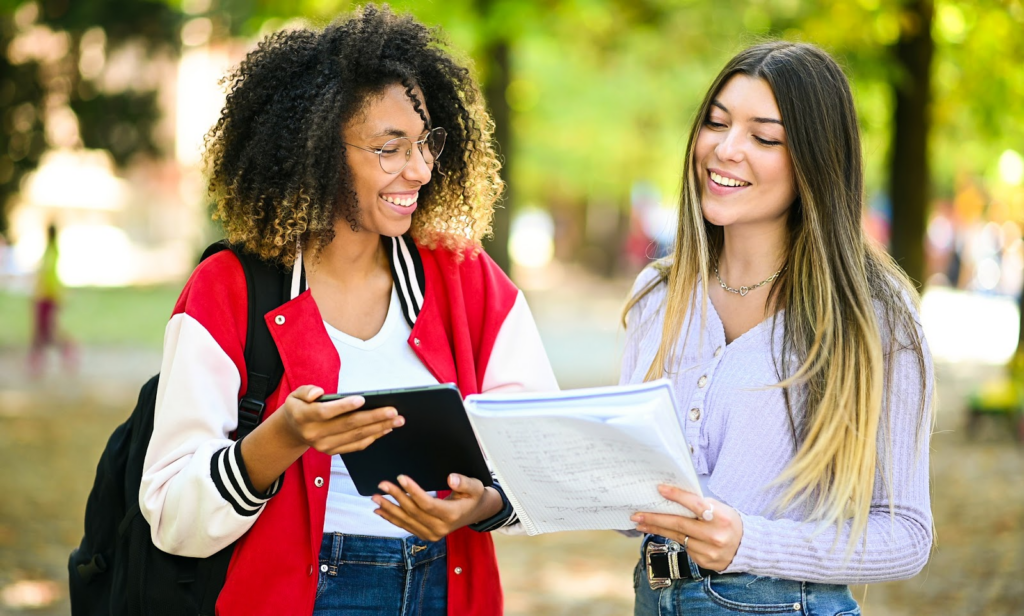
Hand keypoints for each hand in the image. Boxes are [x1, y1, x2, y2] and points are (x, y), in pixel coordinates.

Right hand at [279, 385, 403, 454]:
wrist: (292, 431)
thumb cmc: (299, 408)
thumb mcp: (295, 394)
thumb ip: (306, 391)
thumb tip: (318, 393)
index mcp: (304, 417)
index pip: (325, 412)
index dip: (344, 406)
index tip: (362, 399)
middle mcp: (314, 434)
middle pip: (348, 425)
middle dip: (373, 417)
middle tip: (393, 411)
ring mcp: (324, 445)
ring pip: (355, 436)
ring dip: (379, 428)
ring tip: (396, 420)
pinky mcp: (333, 451)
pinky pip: (356, 445)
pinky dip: (372, 438)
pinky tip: (385, 428)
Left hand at [371, 474, 502, 541]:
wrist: (475, 511)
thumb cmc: (473, 495)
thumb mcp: (475, 486)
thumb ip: (463, 482)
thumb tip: (451, 478)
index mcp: (451, 515)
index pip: (427, 504)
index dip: (413, 491)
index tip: (401, 477)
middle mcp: (440, 528)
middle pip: (413, 512)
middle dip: (396, 497)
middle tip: (382, 484)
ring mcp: (431, 534)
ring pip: (406, 521)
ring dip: (389, 509)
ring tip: (375, 498)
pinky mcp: (425, 534)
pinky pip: (405, 526)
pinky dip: (391, 518)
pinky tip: (380, 511)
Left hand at [631, 485, 742, 571]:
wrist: (746, 547)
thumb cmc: (729, 522)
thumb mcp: (720, 509)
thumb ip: (700, 504)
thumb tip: (673, 497)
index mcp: (721, 518)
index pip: (695, 505)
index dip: (677, 496)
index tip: (659, 489)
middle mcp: (715, 535)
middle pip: (679, 524)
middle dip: (655, 518)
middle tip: (637, 514)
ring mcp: (709, 551)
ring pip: (677, 537)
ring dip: (657, 529)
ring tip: (641, 522)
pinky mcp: (704, 561)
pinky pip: (683, 547)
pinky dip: (672, 538)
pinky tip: (662, 532)